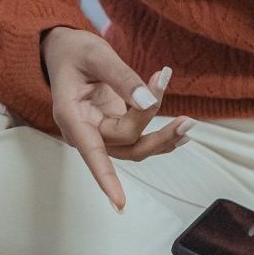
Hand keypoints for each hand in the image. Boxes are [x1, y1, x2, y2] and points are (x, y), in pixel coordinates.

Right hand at [41, 26, 191, 210]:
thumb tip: (148, 102)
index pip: (91, 151)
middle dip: (154, 128)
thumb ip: (122, 77)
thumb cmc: (74, 51)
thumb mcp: (96, 54)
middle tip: (181, 109)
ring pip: (135, 147)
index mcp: (71, 115)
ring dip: (162, 137)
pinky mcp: (112, 130)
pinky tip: (181, 132)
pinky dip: (160, 137)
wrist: (64, 51)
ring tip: (189, 123)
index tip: (120, 204)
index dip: (105, 178)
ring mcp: (99, 133)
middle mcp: (84, 131)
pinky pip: (138, 141)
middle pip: (125, 143)